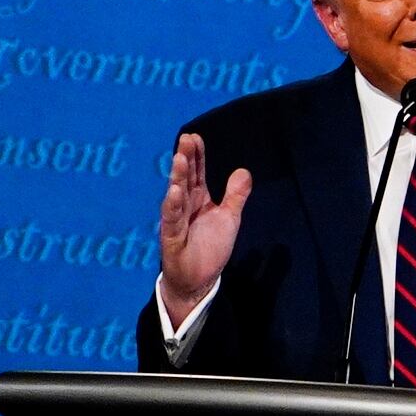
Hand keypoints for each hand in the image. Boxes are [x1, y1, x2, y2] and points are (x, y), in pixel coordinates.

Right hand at [156, 133, 247, 323]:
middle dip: (185, 159)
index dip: (197, 156)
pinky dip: (173, 205)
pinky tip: (175, 191)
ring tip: (179, 159)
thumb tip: (244, 171)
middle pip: (185, 179)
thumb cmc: (210, 246)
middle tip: (186, 139)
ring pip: (176, 195)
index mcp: (198, 199)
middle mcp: (185, 206)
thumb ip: (235, 195)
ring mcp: (176, 220)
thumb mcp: (229, 217)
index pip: (197, 173)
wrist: (199, 278)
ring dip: (178, 177)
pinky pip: (172, 219)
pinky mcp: (172, 237)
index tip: (195, 137)